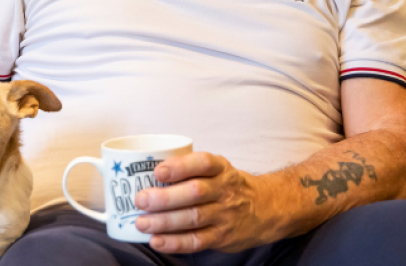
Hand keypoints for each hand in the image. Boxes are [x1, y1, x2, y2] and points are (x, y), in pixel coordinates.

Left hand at [133, 152, 283, 252]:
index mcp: (221, 169)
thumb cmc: (226, 186)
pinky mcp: (223, 237)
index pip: (203, 163)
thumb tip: (139, 174)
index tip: (158, 171)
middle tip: (140, 200)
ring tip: (141, 223)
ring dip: (165, 222)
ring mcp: (225, 215)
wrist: (266, 209)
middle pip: (195, 192)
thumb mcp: (216, 170)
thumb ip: (187, 170)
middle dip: (165, 197)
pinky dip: (175, 243)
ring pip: (194, 218)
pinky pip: (198, 240)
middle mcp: (225, 190)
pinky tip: (157, 241)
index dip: (180, 167)